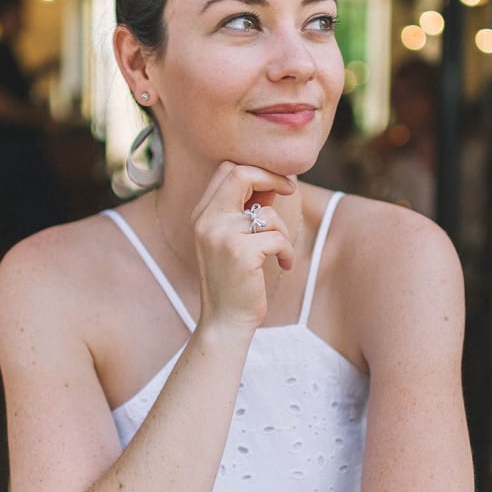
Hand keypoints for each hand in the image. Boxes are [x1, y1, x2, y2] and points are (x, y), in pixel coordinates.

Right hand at [190, 162, 297, 330]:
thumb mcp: (236, 240)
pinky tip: (284, 265)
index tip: (277, 185)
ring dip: (282, 232)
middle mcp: (206, 221)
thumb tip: (273, 183)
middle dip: (271, 178)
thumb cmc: (235, 279)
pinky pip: (278, 237)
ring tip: (280, 252)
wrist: (224, 321)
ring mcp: (221, 236)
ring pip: (268, 214)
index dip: (256, 171)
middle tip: (289, 191)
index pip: (227, 170)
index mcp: (202, 215)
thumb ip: (249, 210)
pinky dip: (287, 251)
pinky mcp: (240, 253)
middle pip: (241, 174)